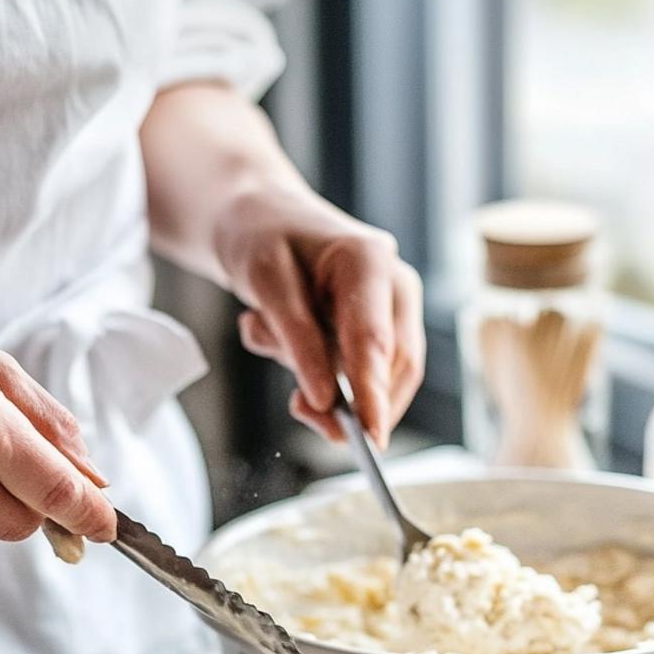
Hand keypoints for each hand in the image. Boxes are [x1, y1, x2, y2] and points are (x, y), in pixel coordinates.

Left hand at [214, 189, 424, 448]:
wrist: (258, 215)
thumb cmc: (260, 237)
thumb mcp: (265, 282)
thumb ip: (297, 341)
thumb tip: (324, 402)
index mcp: (369, 261)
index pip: (377, 342)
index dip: (374, 395)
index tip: (370, 438)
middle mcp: (393, 286)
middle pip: (395, 366)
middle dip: (353, 400)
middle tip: (300, 411)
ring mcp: (390, 309)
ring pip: (378, 376)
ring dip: (324, 381)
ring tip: (268, 334)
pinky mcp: (375, 330)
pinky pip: (356, 372)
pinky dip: (316, 373)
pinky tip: (277, 335)